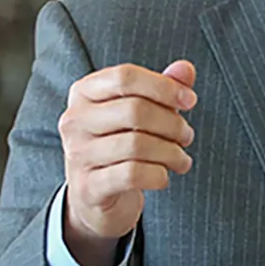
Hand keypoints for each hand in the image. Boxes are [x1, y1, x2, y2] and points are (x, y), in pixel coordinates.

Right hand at [58, 59, 196, 265]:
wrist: (95, 197)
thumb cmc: (120, 144)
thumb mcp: (140, 112)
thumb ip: (162, 87)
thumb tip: (186, 68)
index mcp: (83, 92)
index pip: (125, 77)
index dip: (164, 86)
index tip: (190, 101)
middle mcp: (74, 120)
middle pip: (135, 110)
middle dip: (172, 123)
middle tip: (187, 136)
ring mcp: (77, 154)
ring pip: (137, 144)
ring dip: (171, 152)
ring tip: (181, 159)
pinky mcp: (88, 187)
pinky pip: (133, 174)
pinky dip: (159, 175)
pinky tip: (164, 176)